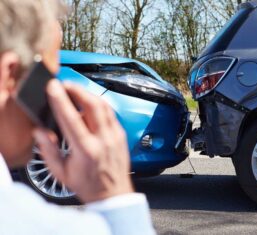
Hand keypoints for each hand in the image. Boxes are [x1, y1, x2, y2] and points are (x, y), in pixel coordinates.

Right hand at [33, 80, 133, 202]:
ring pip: (104, 105)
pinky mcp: (121, 134)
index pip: (71, 118)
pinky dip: (99, 104)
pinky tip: (90, 103)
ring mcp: (115, 136)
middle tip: (65, 85)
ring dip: (88, 94)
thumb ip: (48, 151)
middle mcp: (103, 140)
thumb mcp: (62, 173)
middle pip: (92, 105)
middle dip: (77, 89)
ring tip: (76, 91)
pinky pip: (110, 112)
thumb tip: (40, 132)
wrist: (113, 194)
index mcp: (86, 150)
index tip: (53, 87)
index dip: (60, 100)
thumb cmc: (88, 185)